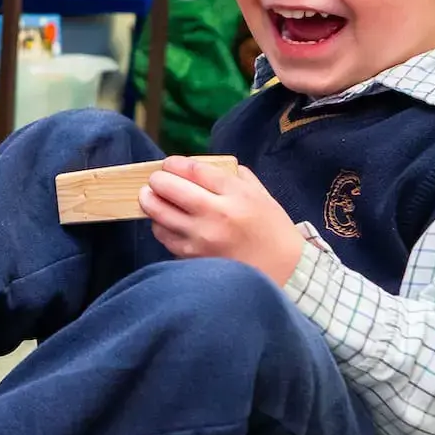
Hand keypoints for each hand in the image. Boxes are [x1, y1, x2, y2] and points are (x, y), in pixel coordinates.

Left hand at [139, 157, 304, 284]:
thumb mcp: (262, 195)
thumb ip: (234, 177)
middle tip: (155, 180)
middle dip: (157, 180)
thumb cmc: (272, 230)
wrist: (284, 271)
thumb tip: (203, 167)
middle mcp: (217, 215)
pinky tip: (164, 221)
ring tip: (150, 197)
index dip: (175, 164)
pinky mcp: (193, 257)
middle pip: (170, 188)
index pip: (195, 171)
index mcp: (237, 195)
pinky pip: (164, 236)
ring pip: (160, 213)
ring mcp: (202, 238)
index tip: (169, 164)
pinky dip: (160, 226)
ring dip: (150, 202)